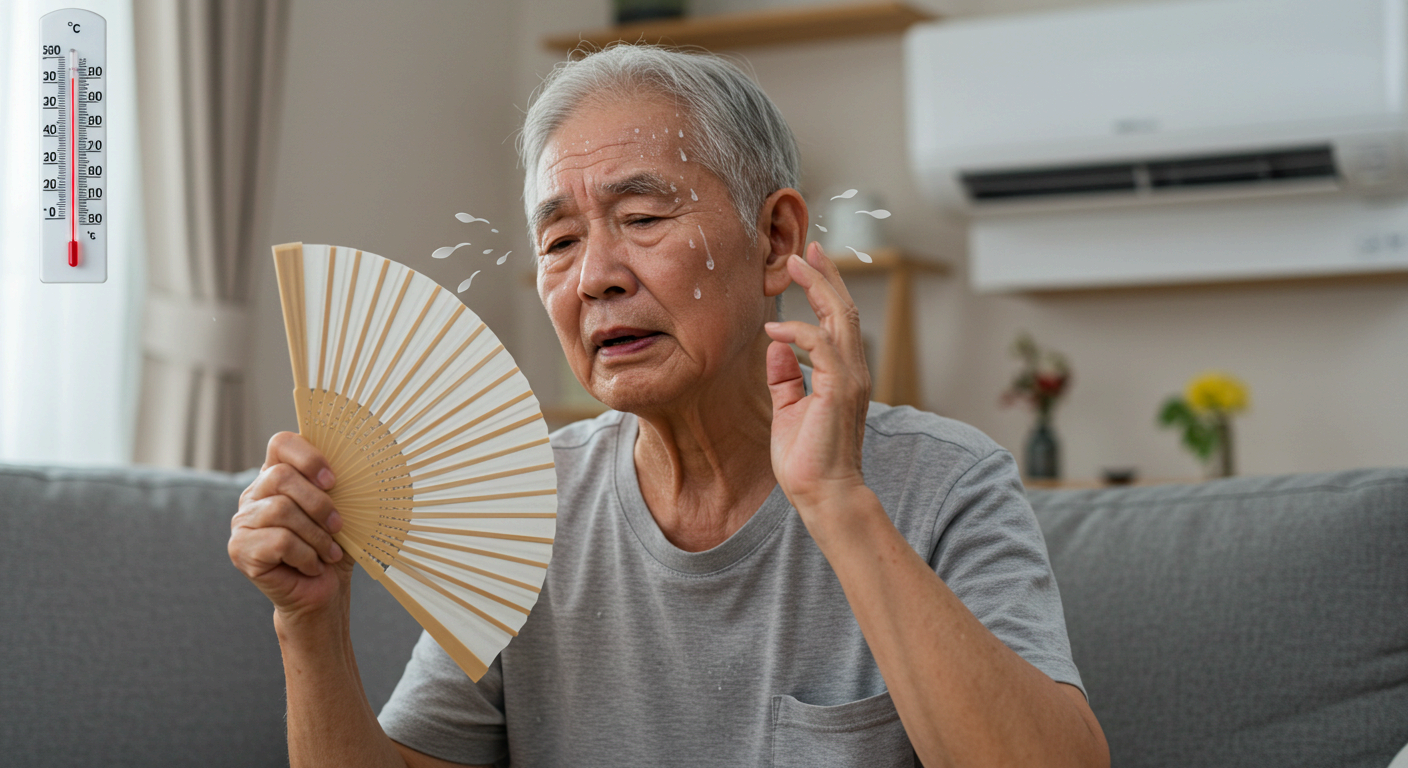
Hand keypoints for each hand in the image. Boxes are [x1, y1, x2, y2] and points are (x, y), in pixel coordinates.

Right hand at [229, 432, 348, 622]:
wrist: (323, 594)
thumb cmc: (333, 550)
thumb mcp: (341, 513)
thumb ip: (339, 486)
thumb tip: (358, 462)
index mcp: (277, 477)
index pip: (280, 443)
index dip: (308, 456)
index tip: (333, 481)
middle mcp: (254, 495)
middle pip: (280, 476)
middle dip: (318, 503)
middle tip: (338, 526)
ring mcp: (242, 522)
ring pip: (281, 509)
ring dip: (316, 535)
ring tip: (329, 553)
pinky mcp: (240, 549)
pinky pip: (278, 541)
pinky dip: (305, 555)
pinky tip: (312, 566)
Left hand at [764, 241, 871, 518]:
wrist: (822, 495)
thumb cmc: (807, 459)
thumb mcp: (789, 409)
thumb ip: (786, 377)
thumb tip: (776, 346)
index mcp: (843, 375)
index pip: (838, 322)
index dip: (825, 290)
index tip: (807, 264)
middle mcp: (853, 372)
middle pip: (844, 310)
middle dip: (825, 276)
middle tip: (806, 248)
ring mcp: (850, 380)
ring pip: (840, 319)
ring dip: (818, 288)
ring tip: (794, 265)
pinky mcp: (839, 391)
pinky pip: (822, 347)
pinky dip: (799, 333)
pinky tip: (774, 330)